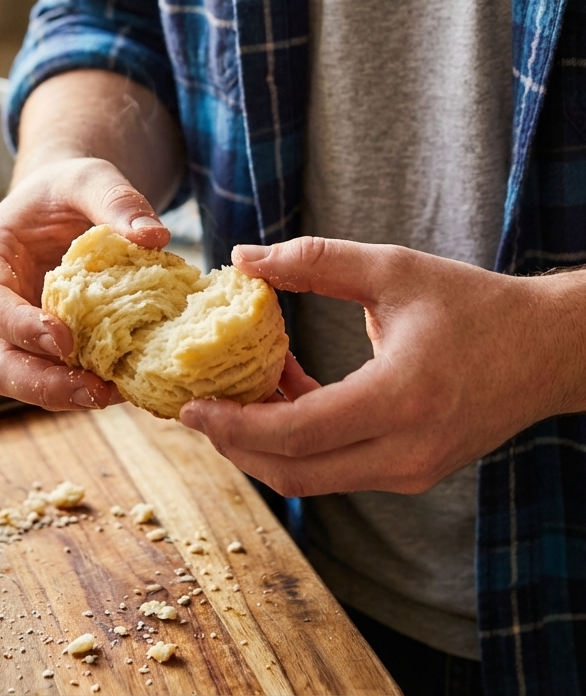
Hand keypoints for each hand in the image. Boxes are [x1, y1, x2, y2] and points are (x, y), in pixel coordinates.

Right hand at [0, 157, 169, 411]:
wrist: (64, 203)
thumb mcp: (90, 178)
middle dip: (41, 383)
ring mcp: (10, 331)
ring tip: (114, 394)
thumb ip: (116, 200)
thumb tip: (156, 237)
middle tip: (94, 391)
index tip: (65, 340)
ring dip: (63, 395)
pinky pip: (50, 376)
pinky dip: (80, 387)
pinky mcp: (39, 346)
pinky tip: (121, 385)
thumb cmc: (67, 188)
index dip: (21, 328)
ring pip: (20, 380)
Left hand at [180, 236, 573, 496]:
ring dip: (266, 443)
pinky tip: (287, 392)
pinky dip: (301, 442)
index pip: (297, 434)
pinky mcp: (414, 473)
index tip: (190, 405)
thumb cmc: (473, 304)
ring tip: (236, 392)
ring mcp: (412, 471)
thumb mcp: (393, 270)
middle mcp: (406, 451)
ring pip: (313, 478)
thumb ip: (315, 262)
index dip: (234, 425)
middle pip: (295, 471)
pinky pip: (339, 468)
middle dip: (235, 444)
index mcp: (401, 399)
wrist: (546, 350)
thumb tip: (243, 258)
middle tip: (196, 407)